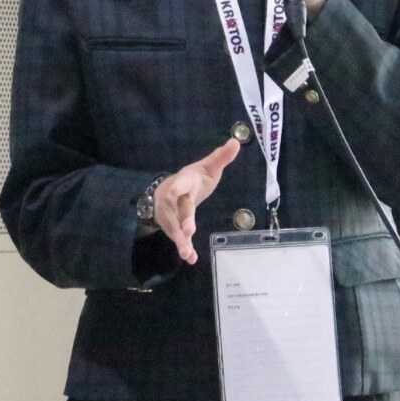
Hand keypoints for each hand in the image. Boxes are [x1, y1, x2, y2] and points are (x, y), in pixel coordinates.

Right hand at [153, 138, 240, 263]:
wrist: (163, 192)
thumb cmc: (191, 179)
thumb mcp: (206, 167)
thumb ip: (220, 157)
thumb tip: (236, 141)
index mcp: (184, 183)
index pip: (180, 183)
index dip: (178, 186)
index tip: (175, 190)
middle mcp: (175, 201)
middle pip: (179, 210)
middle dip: (183, 220)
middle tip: (189, 230)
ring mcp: (172, 216)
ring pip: (176, 229)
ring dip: (181, 241)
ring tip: (187, 253)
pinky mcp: (174, 228)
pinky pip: (179, 239)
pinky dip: (185, 248)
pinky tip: (191, 259)